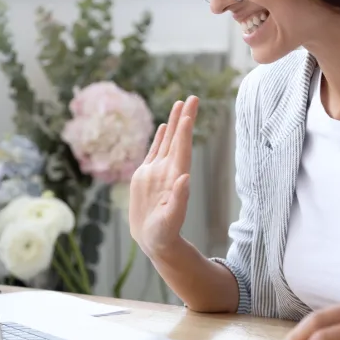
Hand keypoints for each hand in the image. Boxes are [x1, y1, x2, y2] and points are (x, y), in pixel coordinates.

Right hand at [128, 96, 198, 257]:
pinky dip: (161, 137)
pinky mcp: (147, 175)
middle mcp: (168, 171)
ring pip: (168, 141)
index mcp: (175, 178)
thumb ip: (179, 199)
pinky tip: (166, 125)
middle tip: (193, 97)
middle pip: (178, 139)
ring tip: (180, 102)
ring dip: (175, 122)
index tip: (189, 114)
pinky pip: (155, 151)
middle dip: (185, 118)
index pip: (182, 150)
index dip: (185, 132)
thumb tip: (185, 178)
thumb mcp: (171, 220)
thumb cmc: (164, 234)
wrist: (155, 241)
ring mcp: (158, 171)